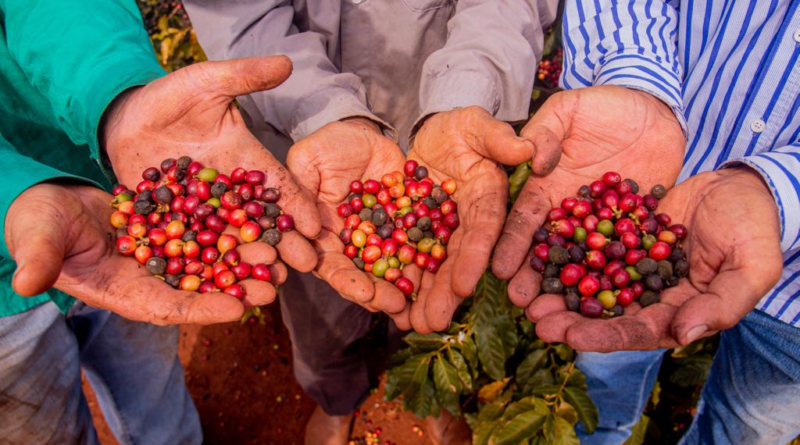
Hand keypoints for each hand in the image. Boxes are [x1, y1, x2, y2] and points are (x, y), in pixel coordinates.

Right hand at [5, 184, 286, 324]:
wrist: (52, 196)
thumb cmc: (40, 221)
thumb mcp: (38, 235)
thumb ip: (40, 256)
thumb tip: (26, 281)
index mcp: (124, 291)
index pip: (167, 308)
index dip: (201, 311)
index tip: (236, 310)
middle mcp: (153, 277)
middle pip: (201, 288)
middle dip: (238, 287)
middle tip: (274, 284)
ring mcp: (167, 253)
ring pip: (212, 259)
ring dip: (244, 258)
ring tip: (278, 255)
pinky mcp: (176, 226)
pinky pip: (209, 228)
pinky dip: (233, 227)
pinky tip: (261, 221)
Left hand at [103, 56, 318, 272]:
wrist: (124, 118)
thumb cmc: (169, 98)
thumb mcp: (206, 82)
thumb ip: (243, 76)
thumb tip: (287, 63)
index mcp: (247, 164)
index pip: (279, 186)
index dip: (299, 205)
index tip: (319, 227)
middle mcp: (231, 194)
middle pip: (262, 222)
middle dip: (285, 244)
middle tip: (306, 266)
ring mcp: (204, 214)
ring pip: (232, 242)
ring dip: (251, 264)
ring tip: (269, 287)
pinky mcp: (175, 226)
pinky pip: (191, 249)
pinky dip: (205, 269)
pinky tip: (218, 290)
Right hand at [286, 118, 409, 323]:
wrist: (365, 134)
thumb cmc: (328, 146)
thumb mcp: (308, 159)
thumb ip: (301, 189)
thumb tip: (308, 229)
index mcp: (323, 237)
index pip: (331, 265)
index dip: (346, 281)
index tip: (362, 292)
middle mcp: (353, 245)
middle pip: (364, 275)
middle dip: (378, 292)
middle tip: (395, 305)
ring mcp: (381, 239)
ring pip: (392, 267)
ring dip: (404, 285)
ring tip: (418, 300)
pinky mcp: (405, 227)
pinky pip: (417, 246)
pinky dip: (425, 260)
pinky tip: (438, 272)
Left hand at [400, 106, 559, 332]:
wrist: (431, 135)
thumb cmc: (459, 127)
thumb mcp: (476, 123)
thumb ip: (497, 136)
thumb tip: (528, 149)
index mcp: (488, 196)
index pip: (484, 228)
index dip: (476, 257)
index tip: (466, 286)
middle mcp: (468, 221)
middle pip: (458, 259)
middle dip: (447, 292)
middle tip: (435, 323)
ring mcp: (443, 231)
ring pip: (434, 267)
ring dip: (425, 297)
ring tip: (413, 326)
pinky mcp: (418, 233)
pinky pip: (408, 258)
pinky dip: (402, 281)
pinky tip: (391, 306)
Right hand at [493, 86, 685, 286]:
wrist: (653, 107)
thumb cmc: (603, 104)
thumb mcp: (566, 109)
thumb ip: (544, 133)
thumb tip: (535, 162)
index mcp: (546, 187)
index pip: (524, 219)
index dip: (511, 244)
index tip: (498, 270)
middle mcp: (571, 213)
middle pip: (550, 250)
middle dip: (534, 278)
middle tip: (523, 306)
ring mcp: (604, 224)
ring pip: (586, 261)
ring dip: (572, 289)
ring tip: (561, 317)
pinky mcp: (638, 228)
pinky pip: (629, 255)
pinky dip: (621, 278)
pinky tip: (613, 305)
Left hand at [524, 168, 782, 350]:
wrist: (742, 183)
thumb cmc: (754, 228)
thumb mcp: (751, 267)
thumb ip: (722, 304)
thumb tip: (682, 335)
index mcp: (675, 311)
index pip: (635, 332)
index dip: (603, 336)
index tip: (570, 337)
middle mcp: (645, 293)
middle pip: (601, 313)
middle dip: (567, 318)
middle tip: (534, 319)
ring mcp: (629, 263)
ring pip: (587, 281)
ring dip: (556, 289)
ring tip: (524, 293)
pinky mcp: (617, 234)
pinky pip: (586, 244)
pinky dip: (563, 249)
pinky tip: (536, 251)